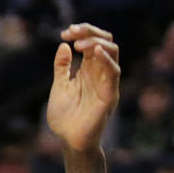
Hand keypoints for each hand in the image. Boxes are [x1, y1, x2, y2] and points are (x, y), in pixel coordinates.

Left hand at [48, 24, 120, 152]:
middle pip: (105, 41)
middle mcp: (100, 73)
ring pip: (113, 52)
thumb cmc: (65, 117)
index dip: (82, 32)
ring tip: (79, 43)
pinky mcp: (110, 94)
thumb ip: (62, 67)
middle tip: (71, 32)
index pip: (92, 42)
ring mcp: (107, 82)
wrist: (69, 141)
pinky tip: (94, 52)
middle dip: (89, 31)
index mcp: (88, 70)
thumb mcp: (59, 86)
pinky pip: (114, 72)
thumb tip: (63, 45)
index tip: (65, 32)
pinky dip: (106, 59)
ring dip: (96, 42)